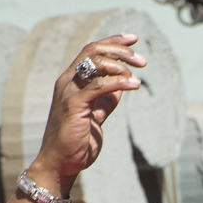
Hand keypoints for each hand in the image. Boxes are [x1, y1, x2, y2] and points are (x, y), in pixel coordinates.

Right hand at [29, 34, 146, 193]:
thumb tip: (122, 86)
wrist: (61, 163)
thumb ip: (106, 100)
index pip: (90, 51)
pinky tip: (134, 85)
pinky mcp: (74, 105)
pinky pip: (99, 86)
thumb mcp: (96, 116)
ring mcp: (69, 92)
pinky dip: (119, 83)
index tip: (133, 39)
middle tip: (142, 59)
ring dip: (120, 64)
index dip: (112, 42)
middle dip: (120, 50)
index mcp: (71, 82)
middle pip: (93, 51)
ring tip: (139, 72)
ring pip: (95, 63)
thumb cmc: (77, 142)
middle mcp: (67, 82)